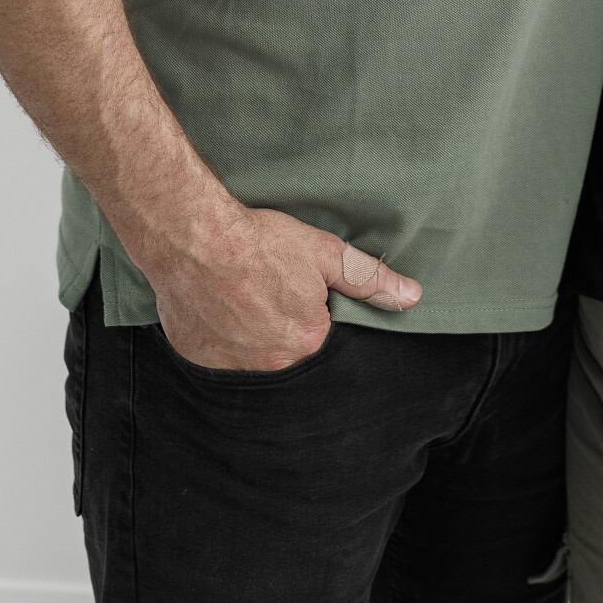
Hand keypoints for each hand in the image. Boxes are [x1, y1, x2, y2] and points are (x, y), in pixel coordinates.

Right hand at [150, 203, 421, 370]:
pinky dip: (219, 337)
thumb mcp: (323, 253)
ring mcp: (231, 366)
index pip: (321, 335)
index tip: (294, 288)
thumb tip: (410, 297)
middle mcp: (271, 365)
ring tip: (241, 296)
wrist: (191, 237)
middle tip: (266, 288)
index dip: (311, 309)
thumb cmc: (257, 242)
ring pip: (251, 354)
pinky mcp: (198, 359)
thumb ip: (366, 279)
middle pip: (287, 349)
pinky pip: (217, 355)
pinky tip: (217, 306)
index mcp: (307, 342)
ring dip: (250, 333)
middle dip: (282, 324)